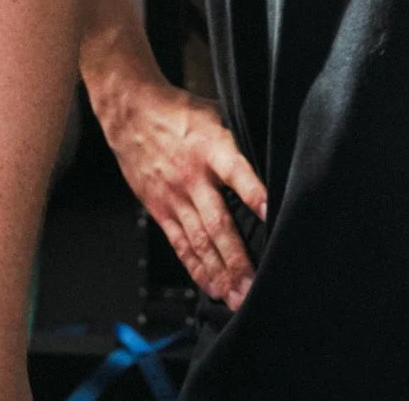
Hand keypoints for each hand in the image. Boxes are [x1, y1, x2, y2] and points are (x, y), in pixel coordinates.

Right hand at [93, 74, 268, 308]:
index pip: (239, 173)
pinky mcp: (159, 207)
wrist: (131, 111)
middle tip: (254, 288)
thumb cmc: (181, 112)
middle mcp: (194, 176)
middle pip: (218, 223)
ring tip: (236, 298)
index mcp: (213, 148)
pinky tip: (210, 285)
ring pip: (200, 241)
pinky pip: (180, 243)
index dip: (257, 196)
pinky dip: (195, 266)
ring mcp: (175, 196)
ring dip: (219, 272)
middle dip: (237, 259)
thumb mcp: (217, 114)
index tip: (274, 218)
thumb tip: (278, 156)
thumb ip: (242, 141)